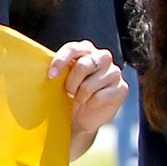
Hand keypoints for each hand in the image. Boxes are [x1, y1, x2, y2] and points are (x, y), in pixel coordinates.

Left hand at [47, 41, 127, 155]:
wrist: (82, 117)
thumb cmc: (69, 94)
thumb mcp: (62, 79)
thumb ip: (59, 69)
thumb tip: (44, 68)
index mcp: (86, 49)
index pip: (73, 48)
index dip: (61, 60)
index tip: (51, 76)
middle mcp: (103, 57)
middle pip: (84, 64)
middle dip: (71, 82)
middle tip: (69, 91)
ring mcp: (114, 72)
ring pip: (91, 84)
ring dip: (80, 95)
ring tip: (80, 98)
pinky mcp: (122, 88)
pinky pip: (100, 96)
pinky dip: (91, 104)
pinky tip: (91, 104)